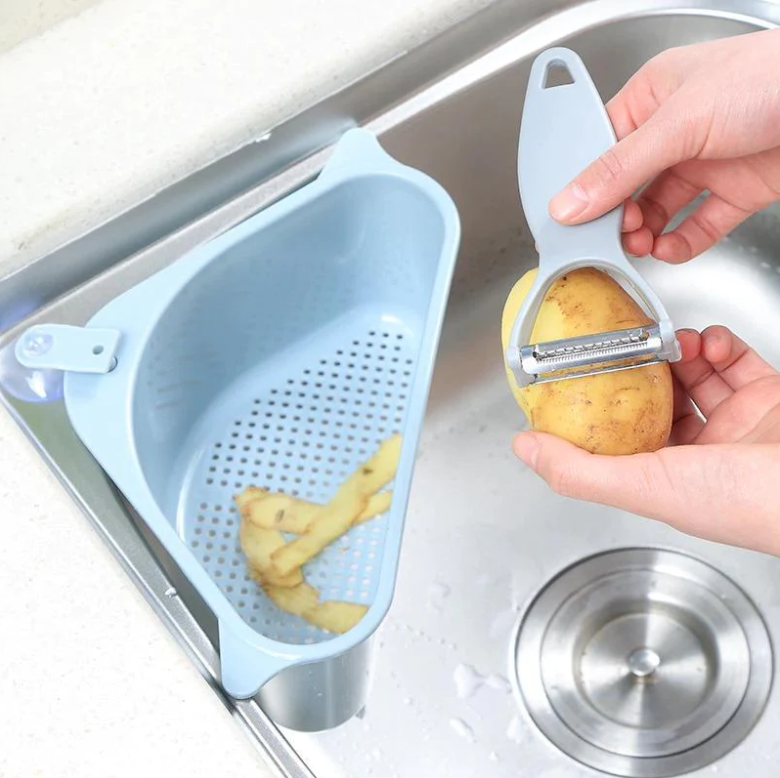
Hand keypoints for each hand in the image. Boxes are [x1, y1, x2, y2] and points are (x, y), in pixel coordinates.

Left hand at [512, 327, 779, 554]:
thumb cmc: (748, 501)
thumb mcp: (644, 485)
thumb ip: (579, 470)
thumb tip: (525, 449)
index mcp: (669, 478)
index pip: (623, 439)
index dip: (602, 410)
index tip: (582, 377)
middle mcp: (703, 453)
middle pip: (659, 402)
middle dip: (643, 371)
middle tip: (630, 346)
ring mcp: (738, 424)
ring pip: (695, 376)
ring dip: (678, 352)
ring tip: (671, 340)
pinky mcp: (770, 397)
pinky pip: (737, 361)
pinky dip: (719, 344)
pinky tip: (709, 341)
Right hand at [549, 29, 779, 262]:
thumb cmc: (771, 77)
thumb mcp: (679, 122)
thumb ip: (620, 168)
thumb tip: (569, 203)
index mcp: (651, 98)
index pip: (599, 148)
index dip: (582, 185)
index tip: (570, 218)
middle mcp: (675, 132)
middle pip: (626, 185)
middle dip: (615, 215)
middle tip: (608, 237)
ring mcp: (705, 162)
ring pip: (659, 210)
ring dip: (644, 233)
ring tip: (639, 245)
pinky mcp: (735, 190)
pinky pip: (698, 226)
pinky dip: (682, 243)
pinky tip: (670, 249)